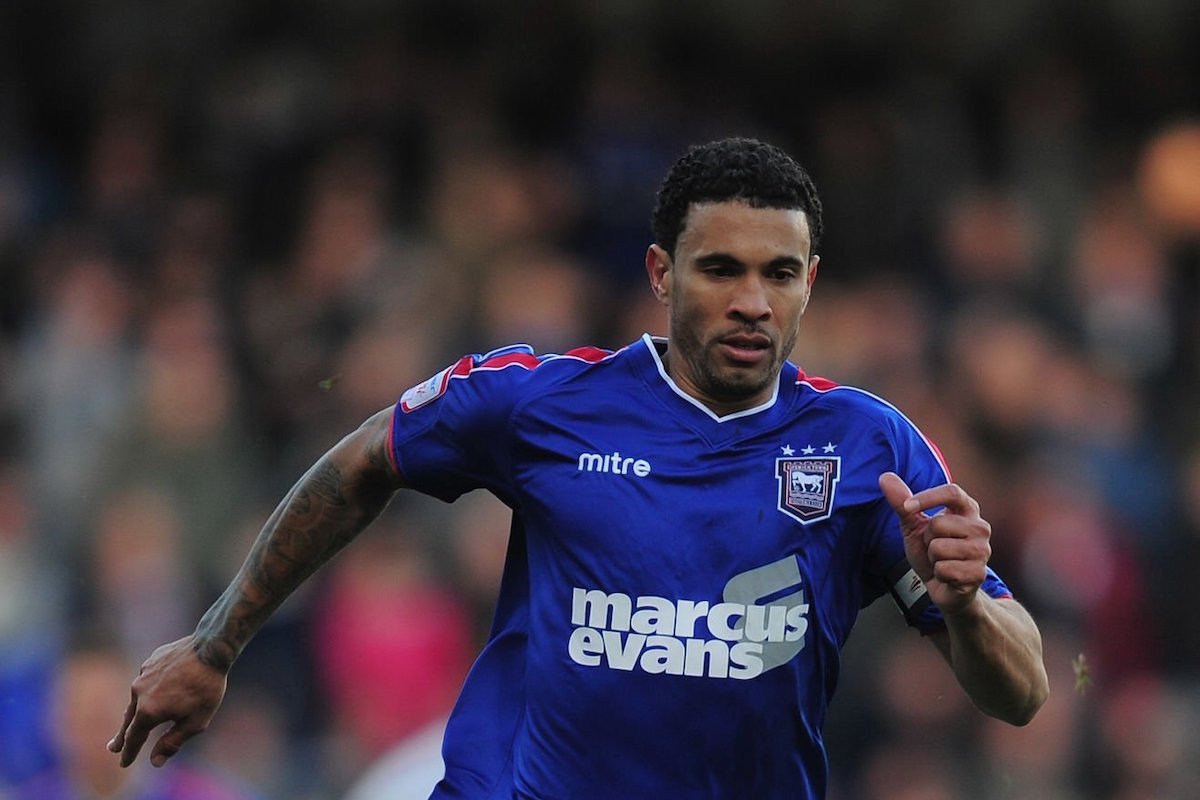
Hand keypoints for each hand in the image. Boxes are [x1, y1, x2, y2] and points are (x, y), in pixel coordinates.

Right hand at [107, 636, 227, 767]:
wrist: (211, 648)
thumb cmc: (206, 686)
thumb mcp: (195, 722)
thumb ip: (172, 742)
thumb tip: (154, 762)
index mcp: (148, 711)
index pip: (133, 738)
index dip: (129, 753)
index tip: (124, 763)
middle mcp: (139, 693)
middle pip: (128, 720)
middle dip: (122, 736)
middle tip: (113, 748)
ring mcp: (142, 675)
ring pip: (136, 698)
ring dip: (136, 711)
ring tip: (135, 720)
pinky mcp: (150, 662)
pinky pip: (147, 681)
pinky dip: (149, 689)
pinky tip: (157, 690)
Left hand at [878, 472, 990, 615]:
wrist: (943, 586)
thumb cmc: (930, 551)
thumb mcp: (913, 526)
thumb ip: (901, 502)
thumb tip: (885, 476)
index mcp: (967, 509)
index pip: (952, 492)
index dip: (928, 498)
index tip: (907, 507)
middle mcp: (980, 527)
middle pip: (939, 523)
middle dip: (927, 539)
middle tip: (934, 547)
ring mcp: (983, 551)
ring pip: (939, 548)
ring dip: (932, 558)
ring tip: (941, 561)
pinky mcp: (979, 574)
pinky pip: (943, 569)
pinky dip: (938, 574)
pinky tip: (947, 576)